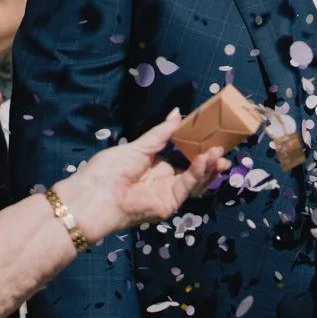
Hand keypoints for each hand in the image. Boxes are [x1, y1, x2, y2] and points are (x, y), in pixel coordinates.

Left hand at [52, 111, 226, 243]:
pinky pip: (187, 187)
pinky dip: (199, 173)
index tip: (213, 136)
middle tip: (224, 146)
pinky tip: (206, 159)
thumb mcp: (138, 147)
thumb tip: (177, 113)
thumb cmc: (108, 170)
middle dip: (210, 159)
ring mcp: (167, 194)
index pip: (184, 156)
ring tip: (219, 152)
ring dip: (209, 166)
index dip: (199, 147)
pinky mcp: (169, 204)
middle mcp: (164, 180)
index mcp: (156, 165)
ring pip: (195, 180)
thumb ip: (162, 133)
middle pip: (194, 170)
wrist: (93, 195)